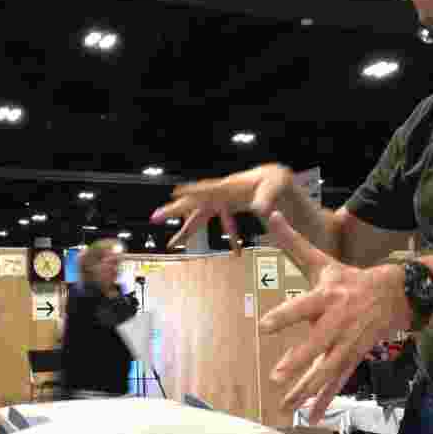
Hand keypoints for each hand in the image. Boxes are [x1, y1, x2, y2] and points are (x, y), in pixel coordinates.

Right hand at [150, 164, 293, 253]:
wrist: (278, 182)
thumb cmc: (276, 180)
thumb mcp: (275, 185)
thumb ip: (267, 197)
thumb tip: (259, 210)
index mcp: (230, 187)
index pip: (208, 189)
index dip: (192, 192)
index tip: (175, 194)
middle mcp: (222, 194)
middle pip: (194, 203)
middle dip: (174, 211)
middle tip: (154, 217)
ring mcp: (224, 202)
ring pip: (201, 216)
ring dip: (188, 230)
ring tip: (172, 244)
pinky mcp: (229, 208)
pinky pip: (222, 225)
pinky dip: (229, 240)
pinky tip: (236, 253)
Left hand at [258, 212, 410, 423]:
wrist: (395, 296)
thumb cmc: (348, 279)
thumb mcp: (322, 260)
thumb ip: (293, 243)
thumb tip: (270, 215)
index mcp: (327, 296)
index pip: (303, 306)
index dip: (285, 316)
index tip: (264, 325)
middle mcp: (338, 322)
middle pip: (317, 344)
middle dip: (299, 361)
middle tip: (277, 375)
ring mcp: (347, 343)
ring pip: (326, 369)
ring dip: (307, 389)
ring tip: (286, 404)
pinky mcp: (353, 358)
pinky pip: (337, 381)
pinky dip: (326, 400)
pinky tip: (311, 416)